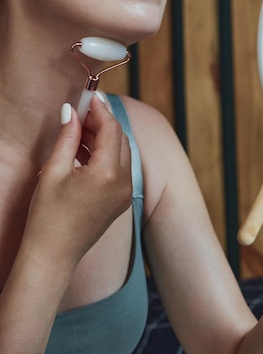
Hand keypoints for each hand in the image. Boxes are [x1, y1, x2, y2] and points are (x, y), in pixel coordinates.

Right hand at [20, 95, 131, 275]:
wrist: (52, 257)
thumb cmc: (47, 217)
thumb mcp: (54, 171)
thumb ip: (68, 137)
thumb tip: (72, 111)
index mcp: (108, 174)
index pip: (111, 129)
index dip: (101, 109)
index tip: (90, 96)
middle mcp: (123, 182)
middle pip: (120, 138)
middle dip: (103, 121)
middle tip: (82, 111)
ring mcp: (124, 193)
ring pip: (121, 152)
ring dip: (104, 137)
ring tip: (80, 128)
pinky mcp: (120, 200)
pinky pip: (119, 168)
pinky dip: (106, 155)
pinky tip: (84, 150)